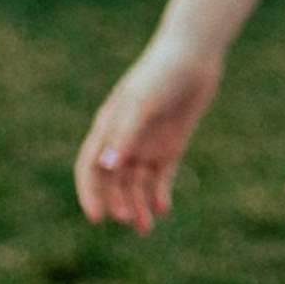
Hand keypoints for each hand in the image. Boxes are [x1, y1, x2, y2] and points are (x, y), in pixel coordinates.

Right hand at [74, 33, 222, 234]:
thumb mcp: (142, 105)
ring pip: (137, 184)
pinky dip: (160, 195)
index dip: (90, 193)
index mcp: (108, 128)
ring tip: (146, 227)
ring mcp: (148, 144)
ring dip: (138, 205)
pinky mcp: (170, 146)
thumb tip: (107, 167)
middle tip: (131, 220)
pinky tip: (163, 209)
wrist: (194, 56)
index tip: (97, 218)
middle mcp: (125, 140)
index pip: (90, 168)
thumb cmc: (161, 75)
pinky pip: (161, 178)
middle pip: (113, 181)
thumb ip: (125, 136)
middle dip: (118, 203)